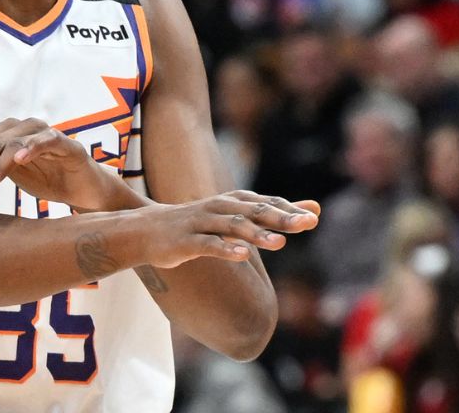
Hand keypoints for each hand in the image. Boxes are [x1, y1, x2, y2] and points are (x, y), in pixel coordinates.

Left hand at [0, 111, 124, 210]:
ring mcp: (47, 135)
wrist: (84, 191)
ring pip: (16, 145)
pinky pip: (48, 142)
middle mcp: (25, 128)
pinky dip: (33, 148)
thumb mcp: (7, 165)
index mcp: (9, 133)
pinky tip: (19, 160)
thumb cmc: (45, 175)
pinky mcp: (68, 145)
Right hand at [142, 193, 320, 266]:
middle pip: (254, 211)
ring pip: (232, 226)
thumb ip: (269, 215)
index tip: (314, 218)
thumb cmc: (194, 225)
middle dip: (281, 217)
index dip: (289, 210)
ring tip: (280, 244)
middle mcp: (218, 208)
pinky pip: (208, 244)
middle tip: (308, 223)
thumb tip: (314, 210)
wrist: (143, 230)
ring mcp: (201, 223)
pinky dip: (225, 248)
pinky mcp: (186, 241)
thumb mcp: (232, 216)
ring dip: (256, 234)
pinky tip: (242, 256)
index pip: (265, 203)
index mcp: (230, 202)